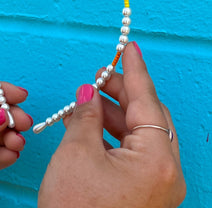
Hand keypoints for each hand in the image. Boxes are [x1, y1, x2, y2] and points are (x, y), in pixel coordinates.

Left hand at [0, 79, 31, 207]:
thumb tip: (1, 115)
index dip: (2, 91)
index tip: (20, 94)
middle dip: (13, 115)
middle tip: (22, 121)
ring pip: (5, 133)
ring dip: (13, 136)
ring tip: (16, 142)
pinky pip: (2, 155)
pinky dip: (9, 154)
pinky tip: (10, 154)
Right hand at [39, 42, 185, 207]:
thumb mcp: (76, 154)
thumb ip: (86, 116)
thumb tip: (89, 94)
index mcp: (157, 160)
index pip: (146, 99)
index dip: (134, 70)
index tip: (129, 48)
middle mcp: (166, 172)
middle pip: (147, 115)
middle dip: (122, 92)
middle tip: (99, 76)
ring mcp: (157, 184)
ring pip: (140, 134)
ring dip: (114, 113)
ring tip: (89, 99)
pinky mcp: (144, 193)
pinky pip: (133, 152)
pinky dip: (113, 135)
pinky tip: (91, 124)